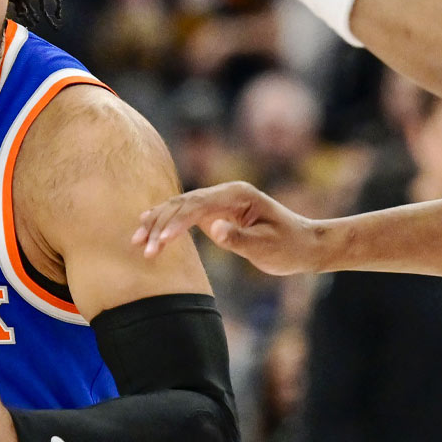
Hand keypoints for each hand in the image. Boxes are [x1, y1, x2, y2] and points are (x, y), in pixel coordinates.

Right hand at [133, 181, 324, 275]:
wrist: (305, 244)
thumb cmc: (289, 247)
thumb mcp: (267, 247)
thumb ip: (239, 239)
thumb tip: (213, 229)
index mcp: (238, 195)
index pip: (198, 206)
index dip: (176, 222)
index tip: (160, 240)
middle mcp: (226, 193)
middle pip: (183, 204)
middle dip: (160, 225)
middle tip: (143, 248)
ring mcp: (220, 201)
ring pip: (180, 207)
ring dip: (157, 223)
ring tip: (136, 241)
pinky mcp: (217, 213)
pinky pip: (185, 214)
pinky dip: (166, 221)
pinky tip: (146, 226)